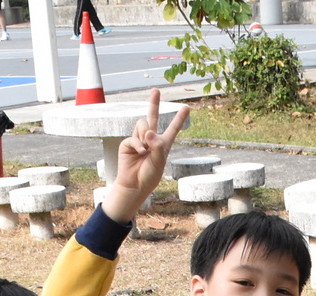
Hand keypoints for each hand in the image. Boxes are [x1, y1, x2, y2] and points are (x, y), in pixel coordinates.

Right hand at [103, 88, 190, 224]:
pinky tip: (139, 152)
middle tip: (156, 90)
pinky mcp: (128, 142)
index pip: (173, 128)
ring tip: (145, 149)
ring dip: (145, 134)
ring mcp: (139, 140)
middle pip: (153, 117)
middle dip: (154, 103)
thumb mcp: (158, 162)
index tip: (187, 107)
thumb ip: (157, 146)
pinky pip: (135, 136)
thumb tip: (148, 131)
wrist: (134, 184)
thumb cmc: (149, 176)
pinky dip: (138, 144)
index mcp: (163, 144)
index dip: (179, 118)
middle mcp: (151, 139)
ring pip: (143, 124)